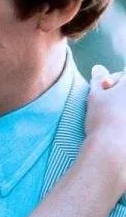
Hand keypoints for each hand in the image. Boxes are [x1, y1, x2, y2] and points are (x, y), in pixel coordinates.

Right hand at [84, 64, 125, 189]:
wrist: (113, 149)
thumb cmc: (102, 119)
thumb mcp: (95, 96)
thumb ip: (98, 80)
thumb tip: (98, 67)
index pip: (122, 76)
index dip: (110, 84)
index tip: (103, 95)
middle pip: (125, 93)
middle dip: (119, 95)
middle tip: (107, 106)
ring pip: (125, 108)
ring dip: (122, 109)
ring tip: (115, 120)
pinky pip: (124, 120)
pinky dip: (122, 122)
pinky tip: (120, 129)